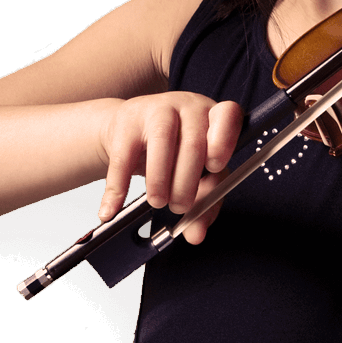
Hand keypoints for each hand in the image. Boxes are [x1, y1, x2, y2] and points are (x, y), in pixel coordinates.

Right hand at [96, 93, 242, 243]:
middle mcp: (190, 106)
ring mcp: (158, 109)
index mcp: (215, 117)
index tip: (214, 167)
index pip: (228, 116)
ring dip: (159, 181)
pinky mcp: (127, 120)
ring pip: (161, 143)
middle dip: (187, 183)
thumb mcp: (196, 174)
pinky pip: (123, 157)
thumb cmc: (175, 153)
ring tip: (158, 202)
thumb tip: (195, 235)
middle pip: (193, 143)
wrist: (129, 130)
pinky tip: (113, 209)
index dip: (223, 141)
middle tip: (180, 206)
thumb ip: (204, 204)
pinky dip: (117, 189)